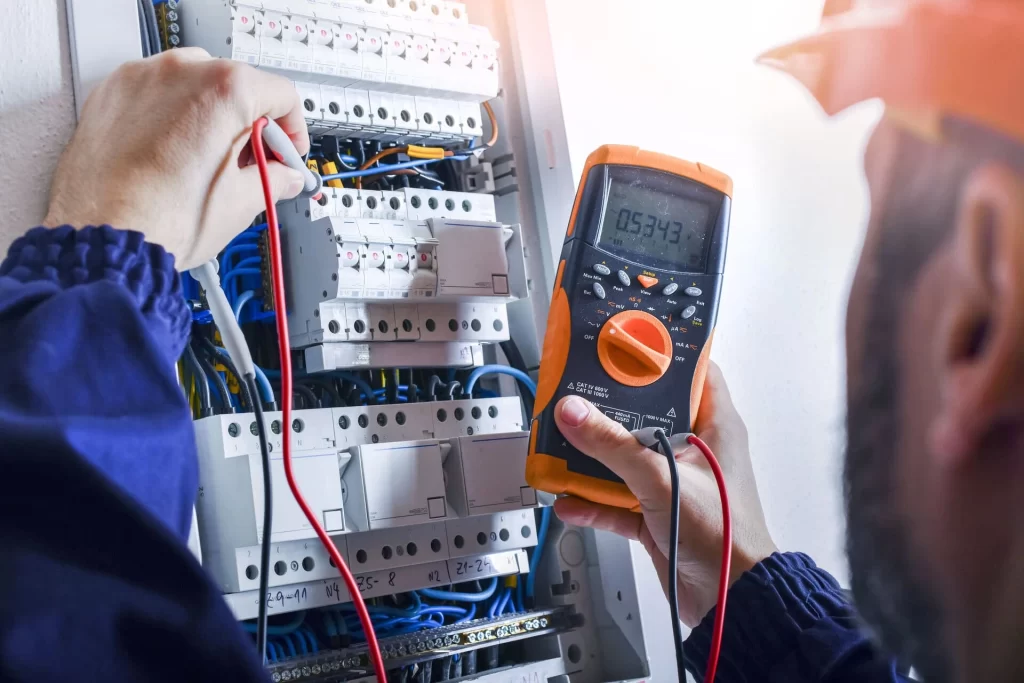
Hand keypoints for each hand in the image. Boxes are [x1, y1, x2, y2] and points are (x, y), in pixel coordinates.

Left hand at [43, 49, 309, 269]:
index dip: (292, 129)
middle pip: (235, 85)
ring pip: (192, 85)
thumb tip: (283, 177)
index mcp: (224, 89)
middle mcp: (181, 70)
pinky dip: (170, 116)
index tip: (286, 151)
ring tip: (208, 161)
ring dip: (209, 116)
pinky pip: (153, 95)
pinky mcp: (109, 94)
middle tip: (252, 162)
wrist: (103, 239)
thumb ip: (274, 179)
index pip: (280, 94)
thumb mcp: (242, 202)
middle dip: (249, 123)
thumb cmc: (162, 221)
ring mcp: (140, 79)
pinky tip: (172, 156)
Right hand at [553, 362, 776, 625]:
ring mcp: (673, 481)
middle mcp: (693, 449)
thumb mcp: (663, 478)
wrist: (731, 601)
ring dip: (593, 458)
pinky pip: (616, 499)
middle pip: (645, 413)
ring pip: (625, 457)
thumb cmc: (727, 537)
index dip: (661, 354)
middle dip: (609, 408)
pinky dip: (593, 500)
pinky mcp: (656, 512)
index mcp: (713, 426)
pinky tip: (570, 500)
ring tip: (562, 448)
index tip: (624, 342)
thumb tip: (575, 413)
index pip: (690, 372)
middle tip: (577, 393)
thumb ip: (614, 445)